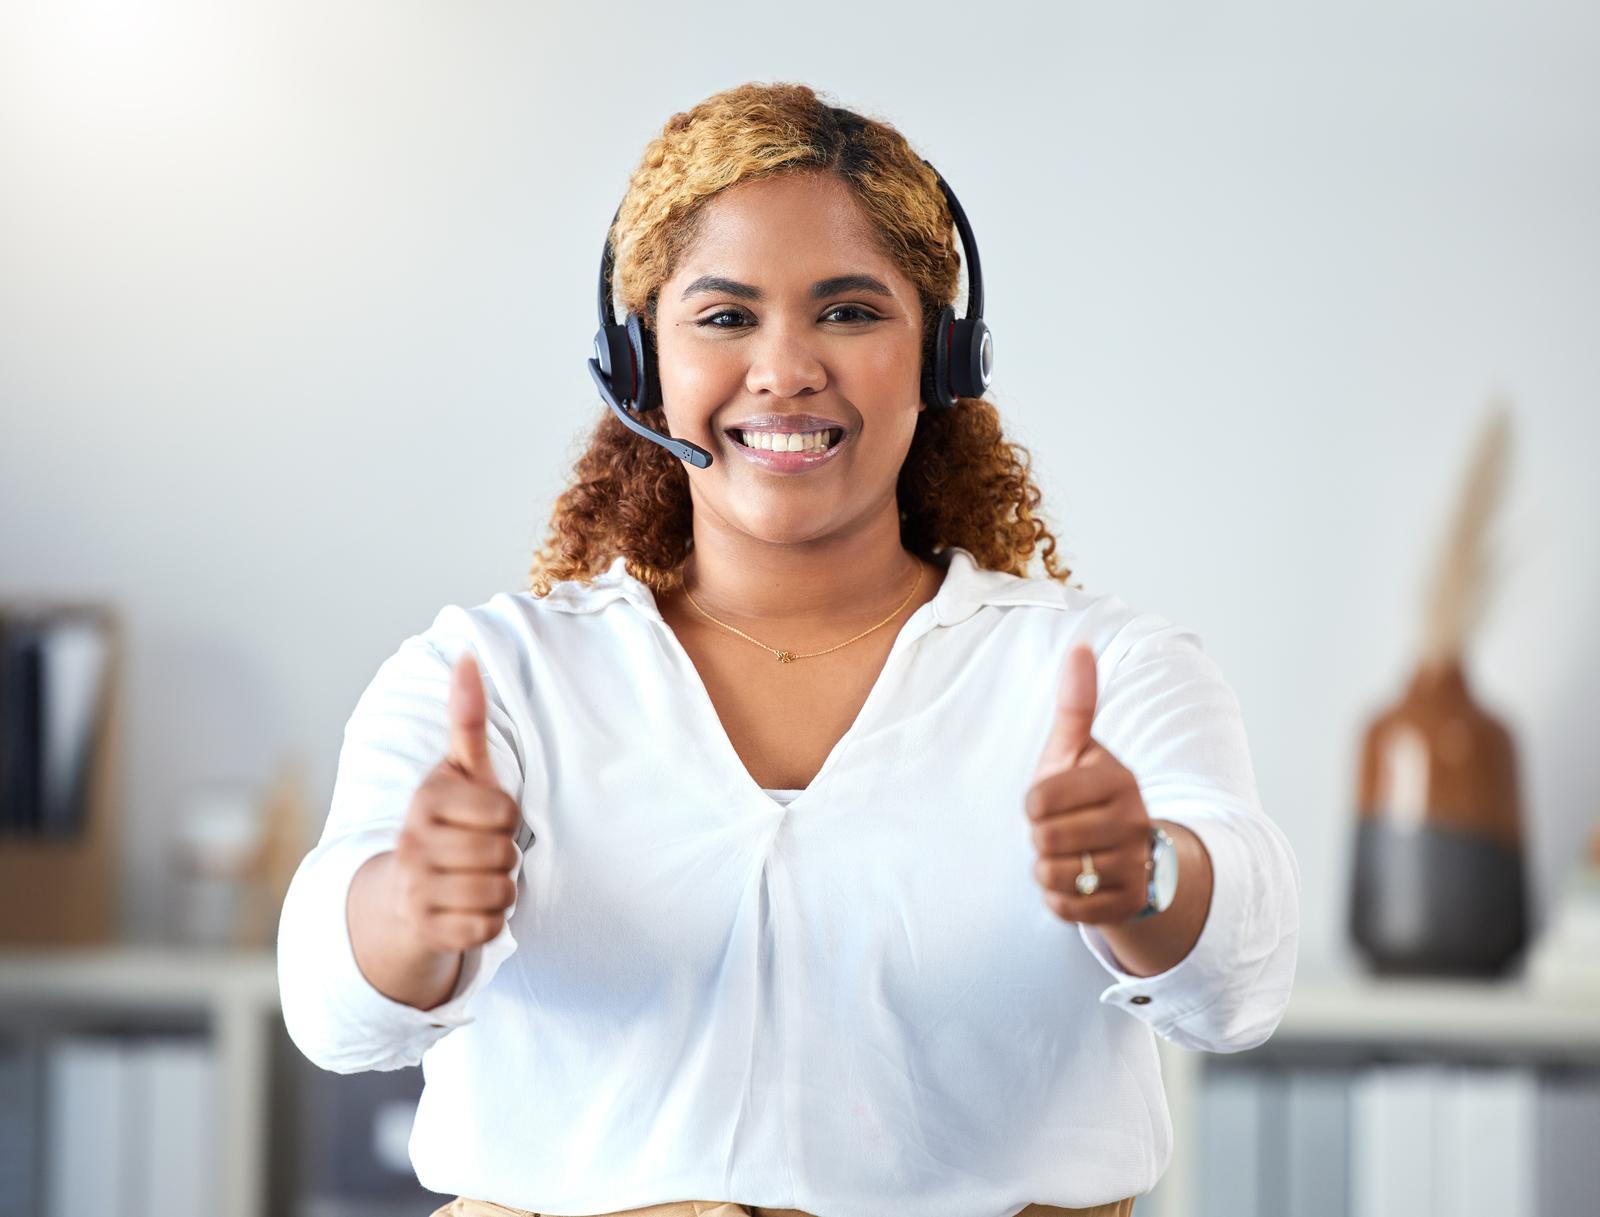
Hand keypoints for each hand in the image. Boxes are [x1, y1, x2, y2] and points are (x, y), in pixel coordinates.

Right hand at [390, 651, 522, 952]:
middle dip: (505, 857)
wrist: (401, 896)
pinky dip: (490, 923)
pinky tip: (469, 910)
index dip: (506, 818)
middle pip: (504, 854)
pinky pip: (488, 928)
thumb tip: (468, 656)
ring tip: (477, 880)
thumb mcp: (460, 772)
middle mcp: (412, 842)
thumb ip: (467, 720)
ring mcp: (414, 888)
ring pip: (500, 892)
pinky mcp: (426, 929)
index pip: (504, 811)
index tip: (483, 819)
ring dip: (501, 891)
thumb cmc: (449, 822)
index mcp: (426, 799)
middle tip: (481, 854)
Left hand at [1025, 642, 1153, 925]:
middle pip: (1044, 838)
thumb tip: (1081, 646)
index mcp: (1119, 779)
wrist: (1128, 854)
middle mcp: (1134, 823)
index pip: (1038, 799)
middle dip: (1040, 837)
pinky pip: (1064, 908)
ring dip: (1047, 868)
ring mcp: (1135, 866)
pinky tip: (1077, 883)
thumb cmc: (1088, 793)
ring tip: (1070, 855)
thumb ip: (1077, 704)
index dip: (1033, 803)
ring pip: (1052, 875)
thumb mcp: (1079, 750)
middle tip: (1062, 830)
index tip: (1051, 800)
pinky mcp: (1127, 905)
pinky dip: (1058, 899)